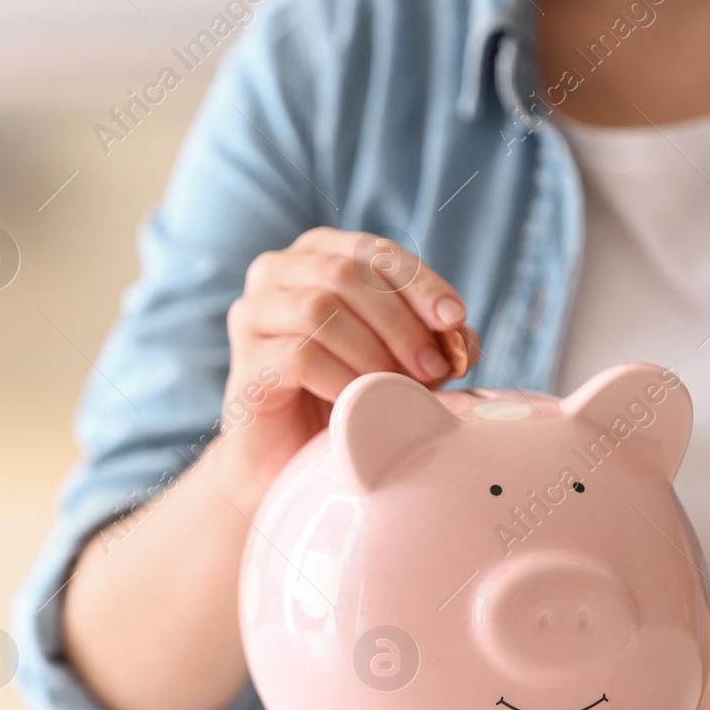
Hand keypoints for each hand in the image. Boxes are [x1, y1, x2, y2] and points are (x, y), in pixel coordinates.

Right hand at [220, 227, 479, 500]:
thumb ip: (433, 340)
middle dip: (399, 321)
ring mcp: (252, 315)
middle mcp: (275, 272)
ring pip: (320, 308)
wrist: (285, 458)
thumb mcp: (400, 360)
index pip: (373, 251)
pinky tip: (357, 403)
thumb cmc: (342, 397)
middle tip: (432, 368)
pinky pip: (301, 356)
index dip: (419, 282)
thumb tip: (462, 339)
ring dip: (372, 351)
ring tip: (396, 388)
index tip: (454, 319)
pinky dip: (342, 379)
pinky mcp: (247, 363)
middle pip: (346, 273)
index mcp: (315, 255)